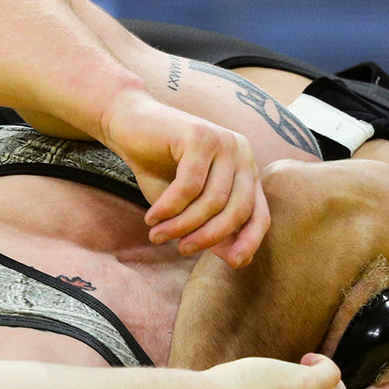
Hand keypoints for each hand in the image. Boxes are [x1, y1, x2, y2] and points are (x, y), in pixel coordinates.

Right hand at [101, 95, 268, 267]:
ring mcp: (223, 141)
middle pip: (237, 210)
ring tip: (157, 235)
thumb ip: (211, 228)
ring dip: (182, 225)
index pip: (260, 214)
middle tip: (181, 250)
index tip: (232, 263)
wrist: (128, 125)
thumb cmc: (159, 168)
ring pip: (211, 201)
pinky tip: (152, 217)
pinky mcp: (199, 136)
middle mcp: (241, 153)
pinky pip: (189, 186)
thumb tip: (238, 260)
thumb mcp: (187, 206)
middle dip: (208, 237)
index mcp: (245, 170)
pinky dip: (168, 208)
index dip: (250, 241)